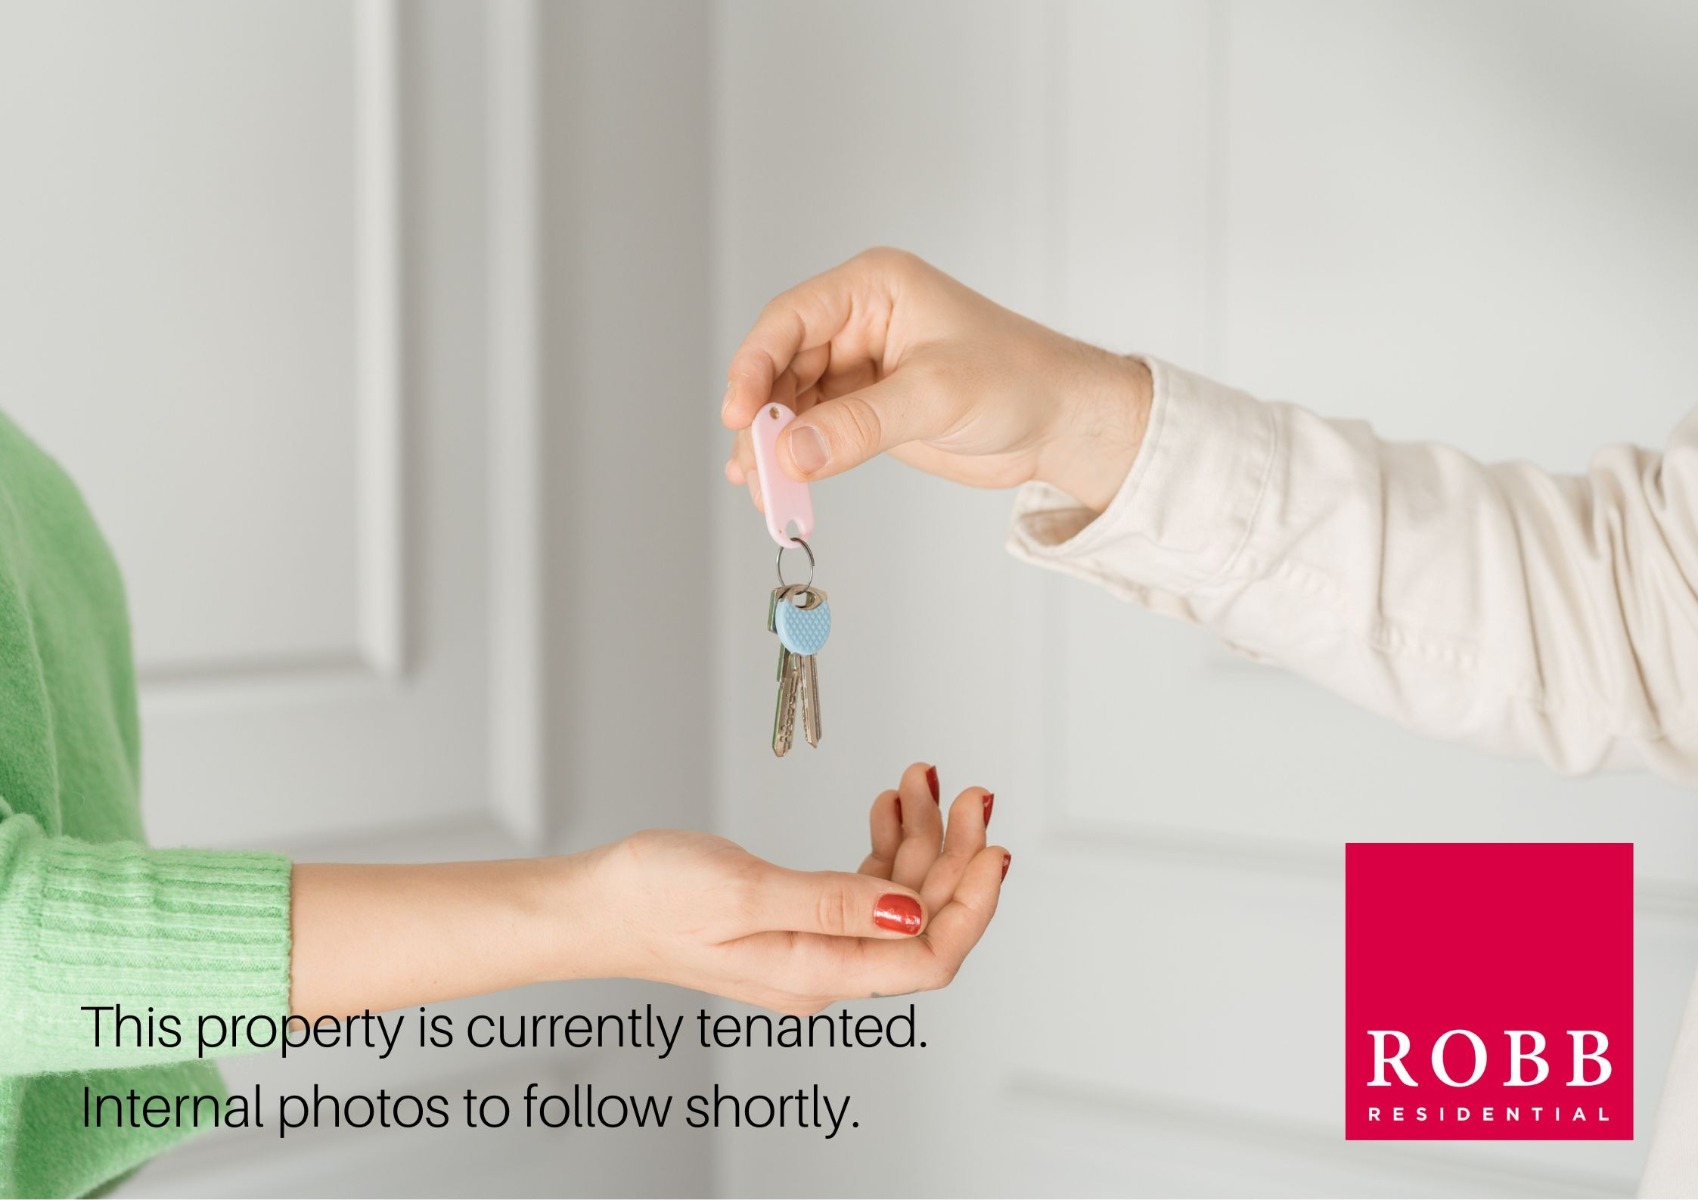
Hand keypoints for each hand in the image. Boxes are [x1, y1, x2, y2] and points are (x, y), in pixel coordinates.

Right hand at [571, 762, 1007, 1013]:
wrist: (595, 905)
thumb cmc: (652, 899)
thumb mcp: (744, 892)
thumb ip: (832, 903)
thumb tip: (910, 912)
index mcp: (817, 975)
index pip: (928, 957)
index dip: (971, 905)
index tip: (992, 848)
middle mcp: (826, 970)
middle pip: (922, 920)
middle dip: (955, 855)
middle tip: (969, 793)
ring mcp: (816, 945)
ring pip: (898, 896)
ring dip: (920, 837)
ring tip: (919, 778)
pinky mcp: (801, 920)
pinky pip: (866, 885)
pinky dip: (885, 842)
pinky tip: (886, 805)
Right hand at [722, 247, 1152, 512]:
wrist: (1062, 422)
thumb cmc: (1019, 379)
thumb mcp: (936, 396)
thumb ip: (861, 425)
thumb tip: (792, 452)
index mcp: (874, 289)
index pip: (791, 319)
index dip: (755, 364)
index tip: (740, 412)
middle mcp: (860, 322)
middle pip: (782, 365)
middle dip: (762, 417)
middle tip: (753, 467)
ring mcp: (861, 368)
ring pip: (792, 403)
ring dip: (774, 445)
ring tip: (764, 490)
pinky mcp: (869, 409)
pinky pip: (816, 430)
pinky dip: (797, 458)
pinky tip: (783, 487)